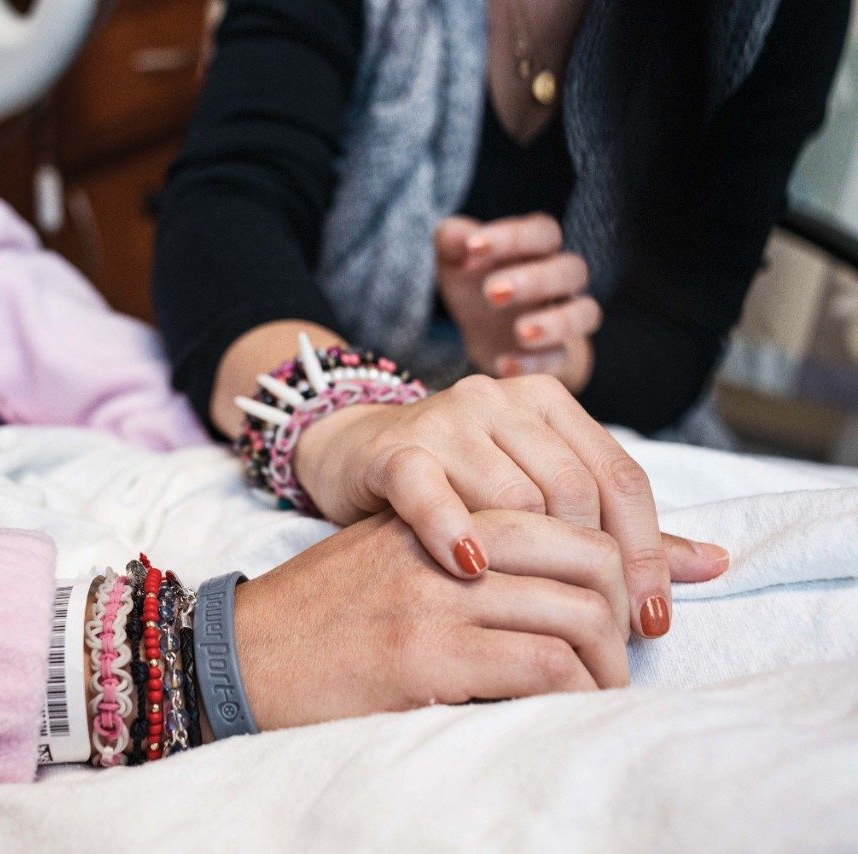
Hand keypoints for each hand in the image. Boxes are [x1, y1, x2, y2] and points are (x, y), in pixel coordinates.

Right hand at [235, 510, 631, 730]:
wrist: (239, 654)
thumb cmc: (321, 613)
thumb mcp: (396, 560)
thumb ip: (465, 550)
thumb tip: (547, 572)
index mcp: (440, 506)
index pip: (561, 506)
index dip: (617, 553)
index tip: (625, 600)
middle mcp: (443, 540)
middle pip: (584, 551)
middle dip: (626, 603)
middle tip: (629, 644)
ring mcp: (434, 596)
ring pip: (575, 611)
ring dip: (609, 659)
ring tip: (605, 684)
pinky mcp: (424, 655)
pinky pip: (540, 666)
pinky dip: (577, 691)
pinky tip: (572, 704)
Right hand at [294, 373, 729, 638]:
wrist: (347, 462)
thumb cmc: (448, 494)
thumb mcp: (527, 499)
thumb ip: (611, 530)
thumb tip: (715, 564)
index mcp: (544, 404)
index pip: (619, 475)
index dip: (647, 551)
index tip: (652, 621)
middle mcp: (499, 400)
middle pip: (577, 488)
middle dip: (599, 571)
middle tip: (605, 638)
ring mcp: (444, 420)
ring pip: (516, 495)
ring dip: (534, 570)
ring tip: (546, 629)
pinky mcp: (393, 451)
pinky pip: (431, 490)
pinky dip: (454, 529)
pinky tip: (471, 570)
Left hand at [435, 213, 598, 391]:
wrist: (483, 332)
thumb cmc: (473, 283)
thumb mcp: (454, 260)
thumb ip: (452, 240)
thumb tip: (459, 235)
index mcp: (538, 247)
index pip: (542, 231)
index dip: (512, 236)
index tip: (473, 247)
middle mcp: (560, 278)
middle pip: (570, 269)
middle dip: (534, 280)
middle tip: (492, 292)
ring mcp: (564, 317)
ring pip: (585, 313)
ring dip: (556, 323)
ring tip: (520, 332)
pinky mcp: (556, 354)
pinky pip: (561, 359)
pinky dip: (536, 364)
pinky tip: (505, 365)